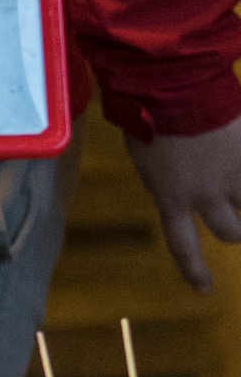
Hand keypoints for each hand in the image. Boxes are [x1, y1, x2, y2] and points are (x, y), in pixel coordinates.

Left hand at [127, 112, 240, 287]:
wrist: (175, 87)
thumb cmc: (148, 116)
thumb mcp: (145, 157)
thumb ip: (161, 179)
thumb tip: (170, 189)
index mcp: (172, 198)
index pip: (183, 245)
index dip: (195, 270)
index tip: (205, 289)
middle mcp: (207, 196)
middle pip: (230, 231)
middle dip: (236, 230)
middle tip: (238, 225)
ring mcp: (235, 176)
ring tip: (238, 191)